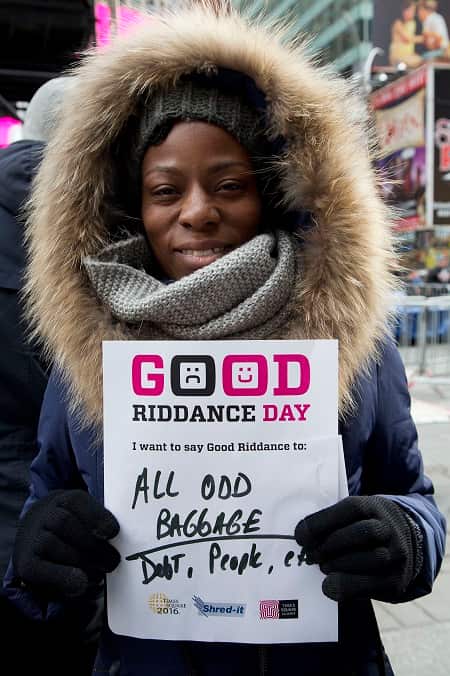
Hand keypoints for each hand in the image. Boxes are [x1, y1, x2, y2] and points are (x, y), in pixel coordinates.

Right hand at [13, 490, 119, 598]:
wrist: (36, 542)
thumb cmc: (72, 533)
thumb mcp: (84, 519)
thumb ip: (98, 526)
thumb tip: (114, 539)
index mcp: (62, 500)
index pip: (76, 501)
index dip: (95, 516)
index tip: (113, 532)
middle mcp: (44, 515)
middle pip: (65, 523)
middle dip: (92, 545)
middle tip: (113, 562)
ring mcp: (32, 538)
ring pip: (52, 544)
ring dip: (80, 562)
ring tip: (100, 574)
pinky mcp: (25, 563)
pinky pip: (40, 569)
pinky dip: (62, 576)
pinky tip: (81, 583)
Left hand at [295, 496, 421, 601]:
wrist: (408, 545)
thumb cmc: (367, 529)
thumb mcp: (355, 516)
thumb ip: (333, 523)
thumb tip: (303, 538)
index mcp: (374, 507)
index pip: (350, 509)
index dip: (322, 522)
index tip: (299, 536)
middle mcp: (389, 529)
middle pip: (361, 533)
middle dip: (330, 545)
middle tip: (310, 554)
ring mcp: (397, 554)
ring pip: (370, 558)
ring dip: (339, 565)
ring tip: (323, 566)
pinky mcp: (396, 580)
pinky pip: (372, 585)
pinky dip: (346, 586)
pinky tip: (329, 584)